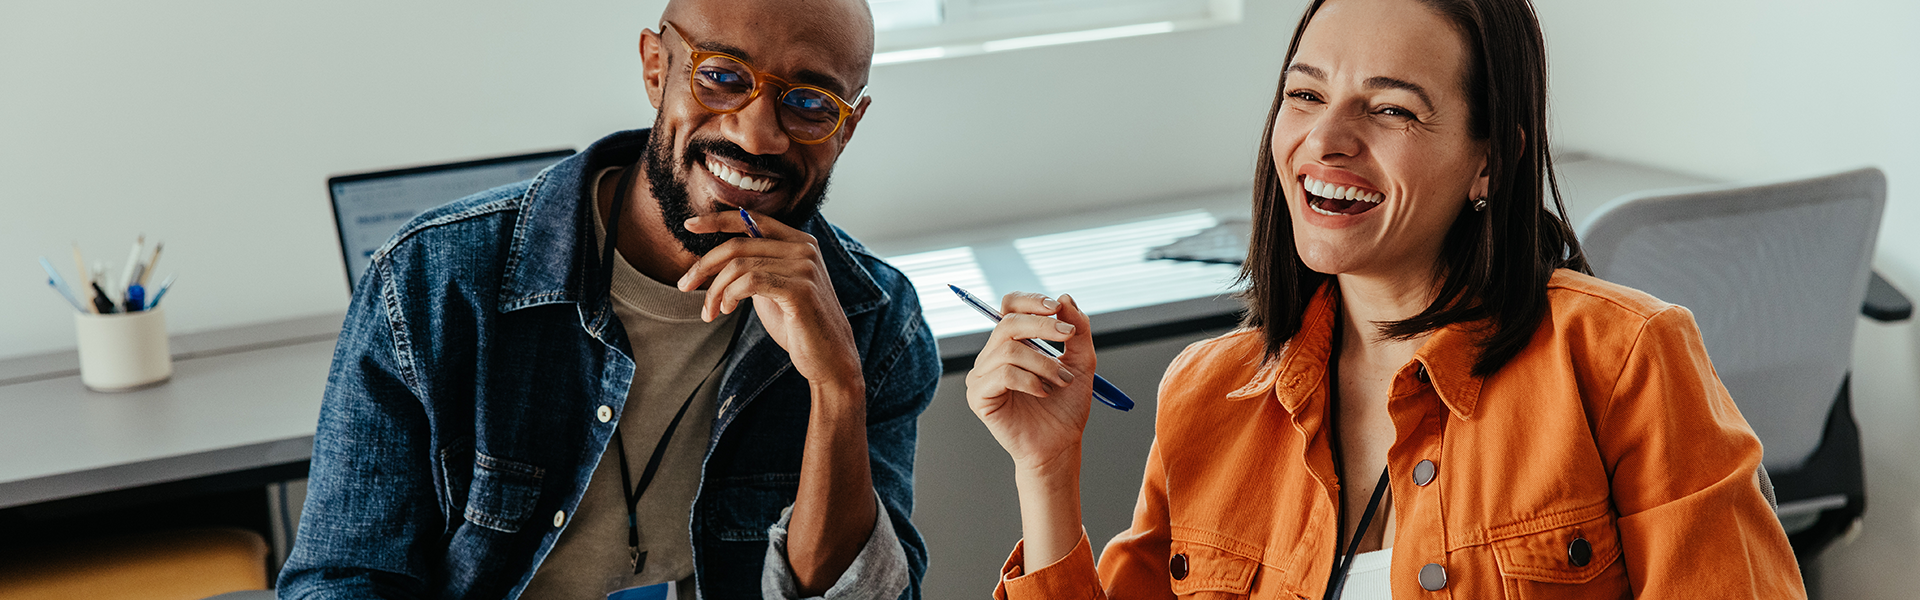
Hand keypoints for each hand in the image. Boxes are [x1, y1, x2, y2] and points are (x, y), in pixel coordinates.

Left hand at [679, 210, 859, 387]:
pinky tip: (725, 310)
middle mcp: (804, 247)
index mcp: (799, 241)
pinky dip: (729, 296)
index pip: (752, 220)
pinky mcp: (800, 289)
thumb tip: (718, 258)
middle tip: (684, 285)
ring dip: (714, 290)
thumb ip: (755, 267)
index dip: (717, 220)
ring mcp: (805, 266)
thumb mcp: (772, 288)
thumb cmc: (798, 325)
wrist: (829, 359)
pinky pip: (750, 282)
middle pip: (739, 245)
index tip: (689, 225)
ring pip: (739, 266)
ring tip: (710, 311)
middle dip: (704, 266)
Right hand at [965, 292, 1096, 476]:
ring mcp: (982, 376)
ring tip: (1061, 380)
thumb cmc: (1066, 407)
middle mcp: (993, 355)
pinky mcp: (978, 396)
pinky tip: (1044, 392)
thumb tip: (1064, 298)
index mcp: (1013, 343)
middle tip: (1068, 337)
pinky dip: (1029, 380)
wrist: (1060, 445)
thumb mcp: (1082, 362)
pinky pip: (1002, 375)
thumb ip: (1078, 329)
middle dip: (1042, 326)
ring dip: (1043, 362)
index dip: (1031, 302)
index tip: (1057, 307)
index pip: (1010, 307)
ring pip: (1009, 350)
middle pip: (1008, 323)